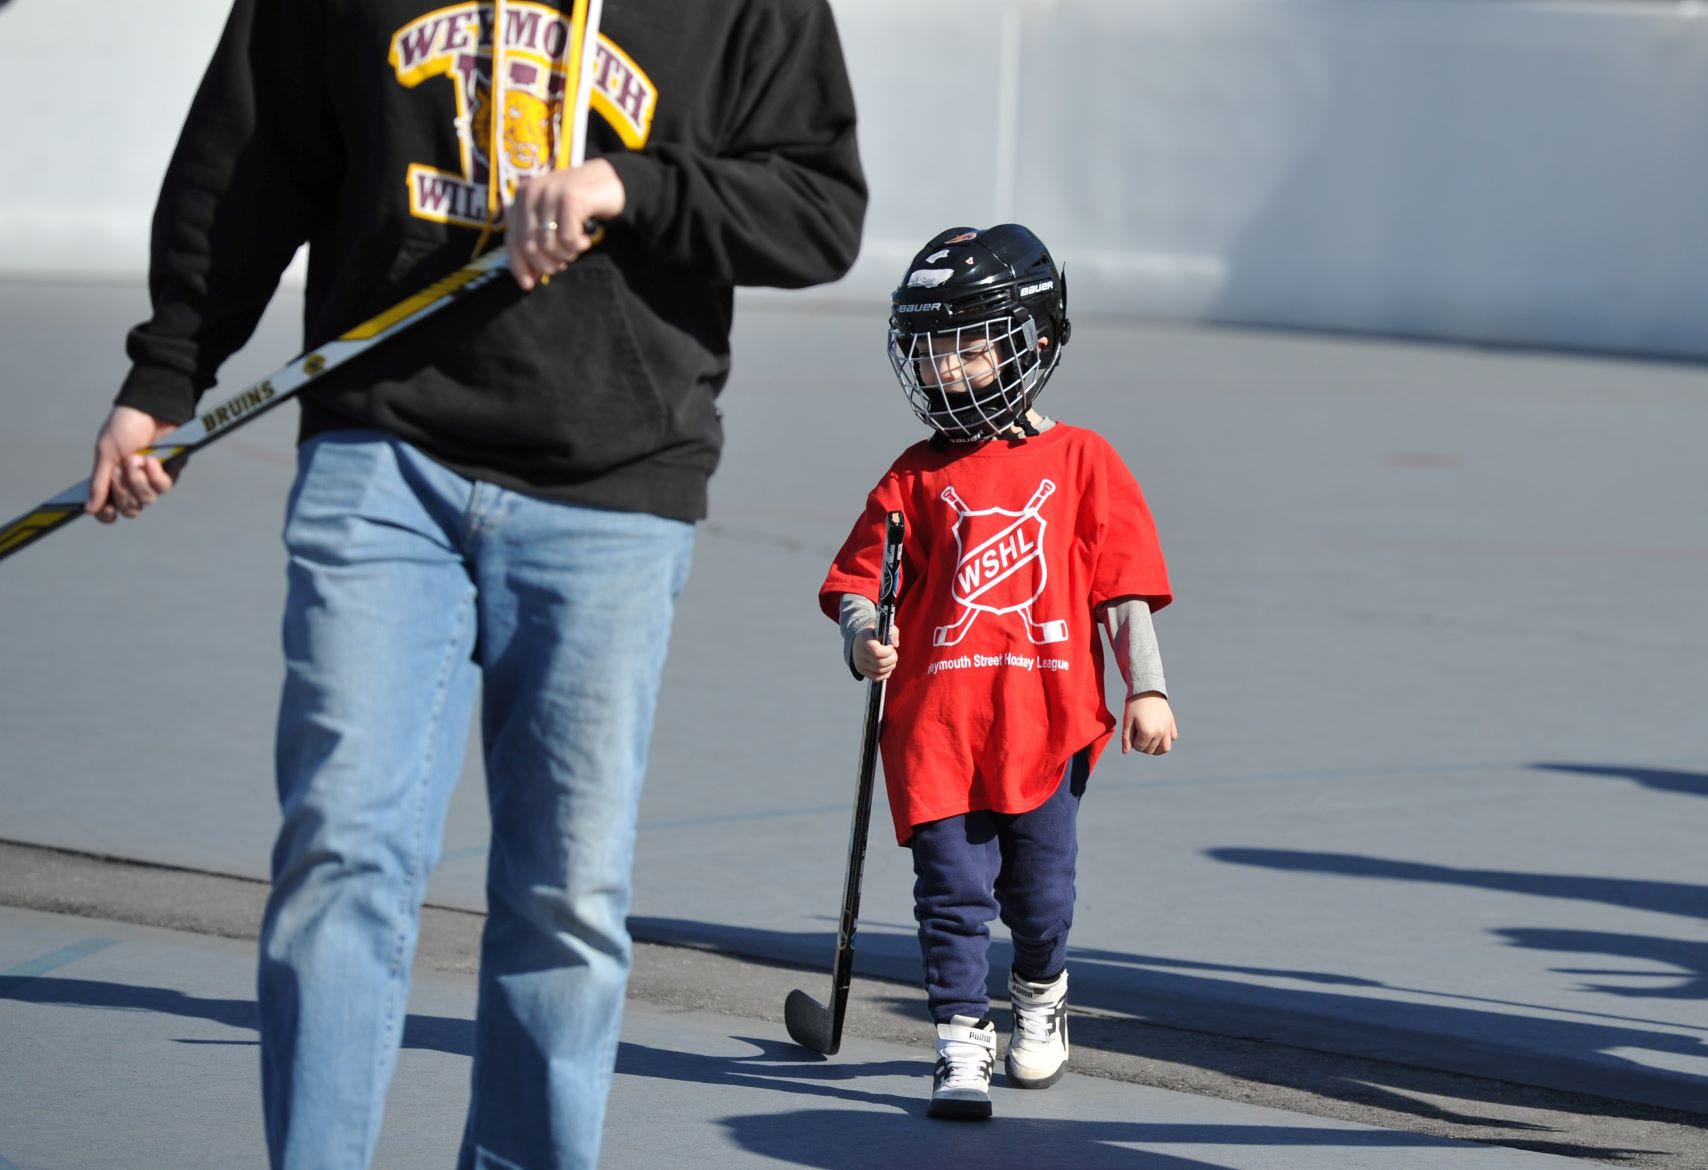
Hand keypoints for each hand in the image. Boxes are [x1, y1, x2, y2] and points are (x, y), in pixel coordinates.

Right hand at [87, 405, 180, 522]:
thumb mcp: (105, 453)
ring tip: (135, 458)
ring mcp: (152, 479)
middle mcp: (133, 483)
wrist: (149, 408)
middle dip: (123, 491)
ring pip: (147, 500)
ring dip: (137, 481)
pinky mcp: (171, 472)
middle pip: (130, 509)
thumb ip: (99, 482)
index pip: (110, 508)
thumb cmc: (124, 427)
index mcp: (112, 479)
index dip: (108, 514)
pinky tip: (151, 460)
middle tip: (118, 470)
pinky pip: (164, 487)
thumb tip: (89, 508)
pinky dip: (155, 476)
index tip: (107, 511)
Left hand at [506, 158, 625, 290]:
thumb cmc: (579, 204)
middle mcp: (531, 193)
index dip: (519, 266)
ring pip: (548, 245)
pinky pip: (568, 239)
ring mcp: (550, 193)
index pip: (512, 240)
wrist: (610, 179)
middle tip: (563, 262)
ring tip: (576, 247)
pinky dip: (578, 246)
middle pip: (528, 247)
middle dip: (547, 264)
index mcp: (522, 197)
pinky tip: (585, 238)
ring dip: (566, 255)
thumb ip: (537, 242)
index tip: (529, 284)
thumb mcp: (552, 220)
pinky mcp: (571, 198)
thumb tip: (528, 278)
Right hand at [852, 626, 897, 682]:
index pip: (877, 651)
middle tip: (893, 653)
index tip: (890, 646)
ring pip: (880, 671)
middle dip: (892, 658)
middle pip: (880, 663)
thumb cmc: (873, 632)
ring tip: (890, 658)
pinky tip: (887, 666)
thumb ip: (892, 632)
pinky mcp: (861, 671)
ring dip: (890, 665)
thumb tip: (896, 644)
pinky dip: (886, 673)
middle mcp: (859, 653)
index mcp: (863, 640)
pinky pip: (877, 677)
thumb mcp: (883, 626)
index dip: (888, 651)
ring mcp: (859, 663)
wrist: (859, 639)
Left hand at [1122, 692, 1177, 755]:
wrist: (1147, 689)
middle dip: (1143, 745)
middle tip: (1138, 735)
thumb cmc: (1134, 705)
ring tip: (1149, 741)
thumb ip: (1126, 738)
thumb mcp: (1127, 721)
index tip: (1131, 733)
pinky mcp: (1172, 723)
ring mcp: (1168, 728)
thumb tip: (1126, 752)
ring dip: (1157, 748)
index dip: (1133, 743)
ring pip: (1165, 748)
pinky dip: (1166, 739)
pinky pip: (1173, 737)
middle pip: (1151, 750)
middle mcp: (1160, 732)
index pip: (1139, 747)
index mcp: (1147, 732)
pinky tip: (1159, 734)